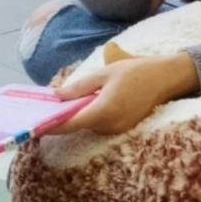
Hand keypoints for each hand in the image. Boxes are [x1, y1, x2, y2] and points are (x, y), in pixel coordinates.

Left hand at [49, 52, 199, 134]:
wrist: (167, 78)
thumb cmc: (136, 71)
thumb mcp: (104, 74)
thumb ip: (80, 87)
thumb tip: (57, 96)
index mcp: (104, 110)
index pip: (71, 124)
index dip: (51, 126)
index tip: (33, 126)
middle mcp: (110, 125)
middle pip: (78, 125)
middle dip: (61, 119)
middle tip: (41, 110)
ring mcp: (118, 129)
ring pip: (89, 124)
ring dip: (76, 116)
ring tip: (57, 105)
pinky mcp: (123, 128)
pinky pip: (100, 123)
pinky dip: (89, 116)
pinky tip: (81, 105)